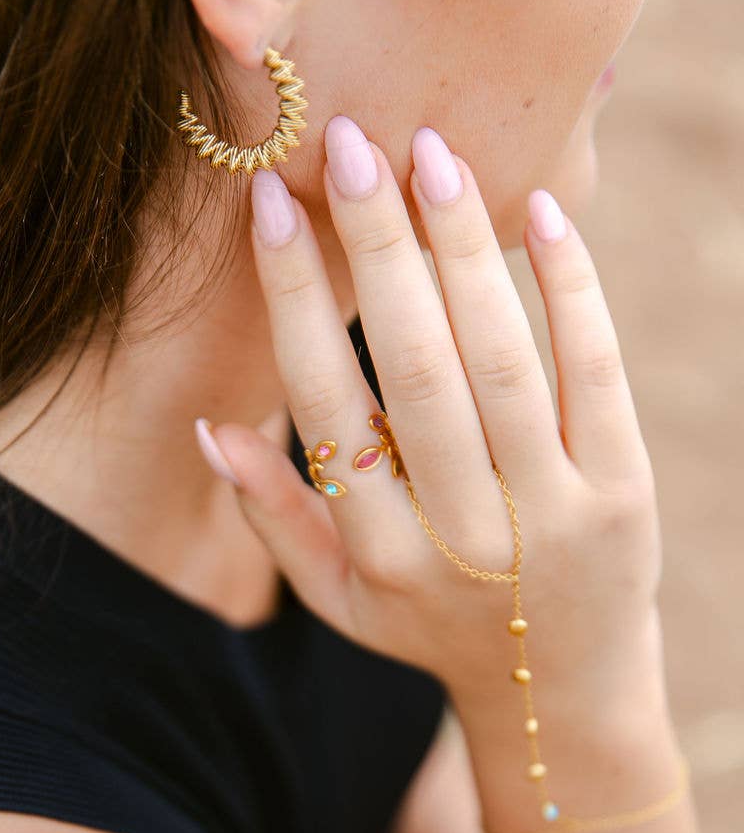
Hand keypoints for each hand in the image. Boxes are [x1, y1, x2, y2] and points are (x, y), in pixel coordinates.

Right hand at [198, 119, 664, 715]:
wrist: (558, 686)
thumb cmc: (431, 624)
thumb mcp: (339, 598)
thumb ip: (275, 517)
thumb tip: (209, 427)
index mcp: (380, 560)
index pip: (327, 410)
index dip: (295, 302)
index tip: (272, 207)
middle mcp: (464, 540)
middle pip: (414, 372)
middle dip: (377, 249)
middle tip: (350, 145)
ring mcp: (552, 516)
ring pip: (502, 363)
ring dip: (463, 249)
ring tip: (430, 157)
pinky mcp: (624, 492)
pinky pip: (598, 374)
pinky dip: (570, 289)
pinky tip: (540, 214)